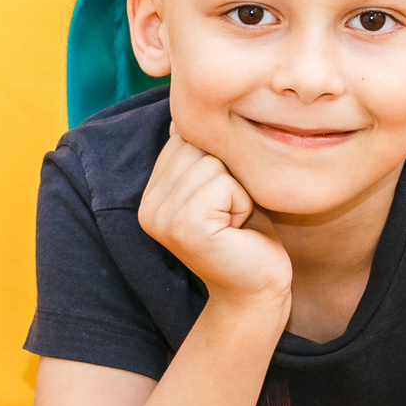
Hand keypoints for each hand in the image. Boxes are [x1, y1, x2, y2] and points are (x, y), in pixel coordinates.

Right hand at [136, 135, 292, 320]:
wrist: (257, 290)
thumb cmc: (248, 236)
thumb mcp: (222, 185)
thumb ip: (201, 154)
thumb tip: (183, 115)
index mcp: (151, 194)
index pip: (185, 136)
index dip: (219, 161)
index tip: (223, 202)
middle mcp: (148, 206)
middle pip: (198, 145)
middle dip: (229, 174)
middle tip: (232, 215)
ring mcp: (161, 217)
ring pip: (212, 161)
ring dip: (239, 190)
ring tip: (235, 222)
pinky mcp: (185, 226)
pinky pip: (224, 183)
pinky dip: (243, 203)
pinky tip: (238, 230)